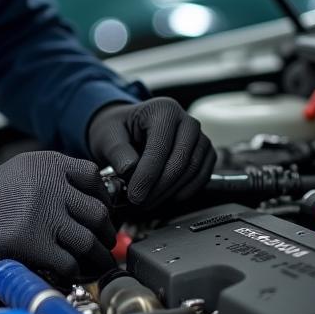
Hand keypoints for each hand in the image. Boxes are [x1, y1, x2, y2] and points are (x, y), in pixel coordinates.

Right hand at [0, 151, 115, 281]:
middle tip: (104, 246)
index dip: (103, 200)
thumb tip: (89, 203)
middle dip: (106, 234)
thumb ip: (51, 181)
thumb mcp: (19, 175)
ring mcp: (42, 212)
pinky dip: (72, 273)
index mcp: (45, 164)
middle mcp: (48, 182)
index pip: (93, 177)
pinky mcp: (34, 242)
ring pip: (89, 240)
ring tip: (93, 266)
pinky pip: (69, 263)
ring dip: (96, 258)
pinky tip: (66, 275)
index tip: (102, 215)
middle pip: (98, 211)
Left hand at [87, 98, 215, 208]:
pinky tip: (165, 197)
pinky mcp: (205, 153)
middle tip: (140, 203)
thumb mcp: (109, 135)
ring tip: (148, 201)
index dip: (148, 175)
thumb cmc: (119, 130)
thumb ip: (117, 151)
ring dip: (170, 192)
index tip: (134, 195)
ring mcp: (200, 137)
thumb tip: (129, 169)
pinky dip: (185, 191)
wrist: (129, 130)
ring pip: (193, 170)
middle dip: (159, 187)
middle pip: (181, 160)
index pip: (160, 146)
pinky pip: (202, 176)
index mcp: (163, 110)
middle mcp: (187, 121)